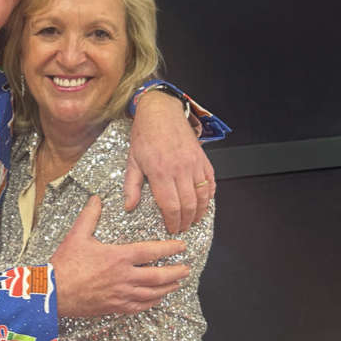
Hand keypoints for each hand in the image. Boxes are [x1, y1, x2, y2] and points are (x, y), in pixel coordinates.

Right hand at [51, 196, 188, 316]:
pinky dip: (152, 302)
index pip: (151, 251)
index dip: (170, 249)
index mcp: (118, 257)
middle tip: (187, 268)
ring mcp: (121, 295)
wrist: (53, 293)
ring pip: (153, 293)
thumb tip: (97, 199)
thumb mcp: (77, 235)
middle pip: (159, 276)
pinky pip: (140, 307)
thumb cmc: (65, 264)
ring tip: (177, 283)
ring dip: (168, 288)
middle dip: (176, 272)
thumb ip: (90, 216)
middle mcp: (124, 277)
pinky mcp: (115, 307)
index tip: (181, 247)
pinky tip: (156, 299)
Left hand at [125, 91, 214, 232]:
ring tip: (194, 220)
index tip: (171, 228)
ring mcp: (194, 164)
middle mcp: (180, 169)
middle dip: (186, 221)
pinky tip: (205, 203)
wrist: (162, 112)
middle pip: (188, 204)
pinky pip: (211, 182)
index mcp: (160, 172)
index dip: (172, 221)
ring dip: (200, 212)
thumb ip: (131, 186)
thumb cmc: (145, 135)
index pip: (170, 205)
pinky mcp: (203, 159)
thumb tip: (129, 206)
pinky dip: (210, 195)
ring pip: (203, 195)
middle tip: (182, 228)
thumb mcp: (132, 160)